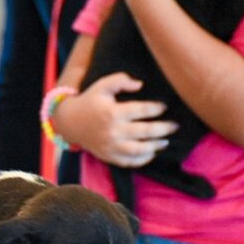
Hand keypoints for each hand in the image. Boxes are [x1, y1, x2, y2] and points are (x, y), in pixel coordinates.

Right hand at [55, 73, 177, 166]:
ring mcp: (111, 146)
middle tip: (174, 126)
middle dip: (164, 128)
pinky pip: (130, 162)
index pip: (142, 110)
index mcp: (113, 112)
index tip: (164, 107)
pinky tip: (151, 152)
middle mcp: (113, 131)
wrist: (69, 122)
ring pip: (140, 150)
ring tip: (165, 141)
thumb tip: (140, 85)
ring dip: (156, 146)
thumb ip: (120, 80)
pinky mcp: (109, 156)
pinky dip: (143, 159)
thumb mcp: (102, 85)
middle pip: (146, 131)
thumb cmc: (89, 101)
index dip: (157, 108)